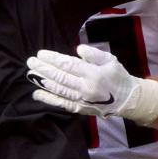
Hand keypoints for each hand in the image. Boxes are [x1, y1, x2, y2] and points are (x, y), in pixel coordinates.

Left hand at [28, 44, 157, 124]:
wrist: (127, 100)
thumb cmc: (117, 76)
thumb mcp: (110, 60)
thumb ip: (94, 54)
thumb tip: (78, 49)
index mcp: (93, 74)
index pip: (69, 65)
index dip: (53, 59)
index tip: (41, 54)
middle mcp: (86, 88)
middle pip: (60, 77)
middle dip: (43, 69)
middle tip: (30, 62)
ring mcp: (81, 100)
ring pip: (58, 90)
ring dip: (43, 82)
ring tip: (30, 74)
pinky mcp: (79, 109)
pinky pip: (61, 103)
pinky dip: (48, 98)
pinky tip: (36, 93)